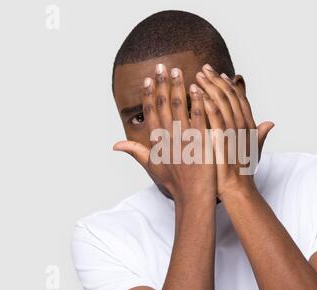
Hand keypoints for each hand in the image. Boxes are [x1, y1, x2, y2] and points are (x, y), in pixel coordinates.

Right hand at [113, 64, 216, 209]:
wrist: (193, 197)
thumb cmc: (174, 183)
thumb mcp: (151, 167)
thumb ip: (135, 151)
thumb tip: (115, 144)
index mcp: (156, 142)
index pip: (151, 113)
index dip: (149, 95)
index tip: (148, 79)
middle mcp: (168, 137)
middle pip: (163, 106)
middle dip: (162, 84)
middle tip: (162, 66)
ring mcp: (184, 139)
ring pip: (179, 108)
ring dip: (177, 87)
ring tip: (177, 70)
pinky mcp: (201, 141)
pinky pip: (199, 118)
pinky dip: (197, 102)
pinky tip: (197, 88)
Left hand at [195, 64, 274, 199]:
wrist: (237, 187)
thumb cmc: (243, 170)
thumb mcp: (254, 150)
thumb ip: (260, 134)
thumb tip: (270, 122)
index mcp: (249, 125)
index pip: (239, 98)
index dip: (229, 85)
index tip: (218, 74)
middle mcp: (242, 125)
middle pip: (229, 95)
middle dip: (216, 80)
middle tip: (204, 69)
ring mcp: (231, 130)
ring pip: (220, 101)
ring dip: (209, 86)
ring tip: (197, 76)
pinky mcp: (220, 138)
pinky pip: (212, 115)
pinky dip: (205, 101)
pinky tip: (195, 92)